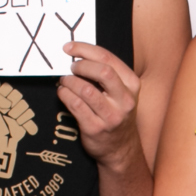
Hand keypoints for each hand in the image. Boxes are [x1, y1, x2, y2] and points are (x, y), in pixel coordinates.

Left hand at [0, 79, 37, 178]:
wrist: (3, 140)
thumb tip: (9, 103)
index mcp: (1, 96)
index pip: (7, 86)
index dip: (3, 95)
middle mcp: (11, 101)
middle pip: (17, 94)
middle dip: (10, 105)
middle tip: (4, 113)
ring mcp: (19, 109)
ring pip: (24, 104)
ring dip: (16, 114)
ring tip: (11, 120)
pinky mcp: (26, 117)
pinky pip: (30, 113)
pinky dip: (24, 120)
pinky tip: (18, 124)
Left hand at [58, 41, 142, 170]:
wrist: (120, 148)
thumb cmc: (116, 114)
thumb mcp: (121, 92)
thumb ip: (106, 74)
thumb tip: (78, 54)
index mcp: (132, 85)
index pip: (108, 59)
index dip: (85, 49)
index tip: (69, 47)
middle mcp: (124, 100)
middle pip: (102, 72)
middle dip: (80, 65)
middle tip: (70, 66)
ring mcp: (111, 116)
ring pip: (85, 89)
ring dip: (69, 81)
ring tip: (64, 80)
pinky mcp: (95, 128)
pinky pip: (75, 105)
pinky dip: (64, 94)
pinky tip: (63, 92)